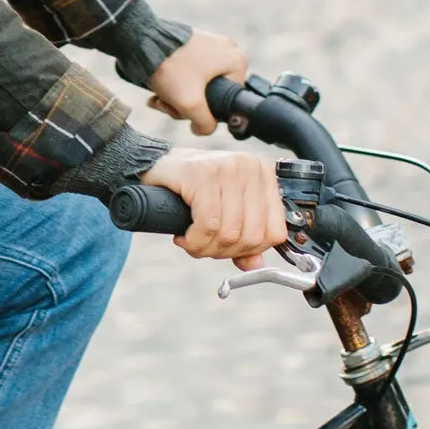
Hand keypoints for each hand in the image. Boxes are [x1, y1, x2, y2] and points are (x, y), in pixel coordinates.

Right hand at [143, 148, 284, 268]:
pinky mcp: (203, 174)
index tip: (227, 250)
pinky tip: (184, 237)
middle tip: (204, 247)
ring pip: (230, 234)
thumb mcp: (225, 210)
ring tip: (192, 241)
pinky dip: (194, 241)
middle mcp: (250, 168)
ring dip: (206, 249)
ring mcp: (227, 169)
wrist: (154, 164)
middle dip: (224, 253)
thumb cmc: (191, 186)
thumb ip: (244, 237)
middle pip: (252, 236)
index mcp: (264, 175)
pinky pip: (208, 225)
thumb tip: (254, 264)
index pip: (275, 232)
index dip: (250, 251)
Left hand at [147, 30, 249, 135]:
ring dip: (176, 97)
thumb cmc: (171, 68)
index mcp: (237, 61)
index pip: (228, 101)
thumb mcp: (190, 104)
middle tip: (167, 105)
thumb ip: (205, 124)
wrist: (141, 40)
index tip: (185, 111)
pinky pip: (189, 71)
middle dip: (185, 105)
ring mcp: (210, 44)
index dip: (206, 113)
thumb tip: (205, 129)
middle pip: (210, 93)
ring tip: (158, 99)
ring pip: (197, 84)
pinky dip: (174, 83)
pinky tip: (157, 91)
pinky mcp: (192, 43)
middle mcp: (228, 50)